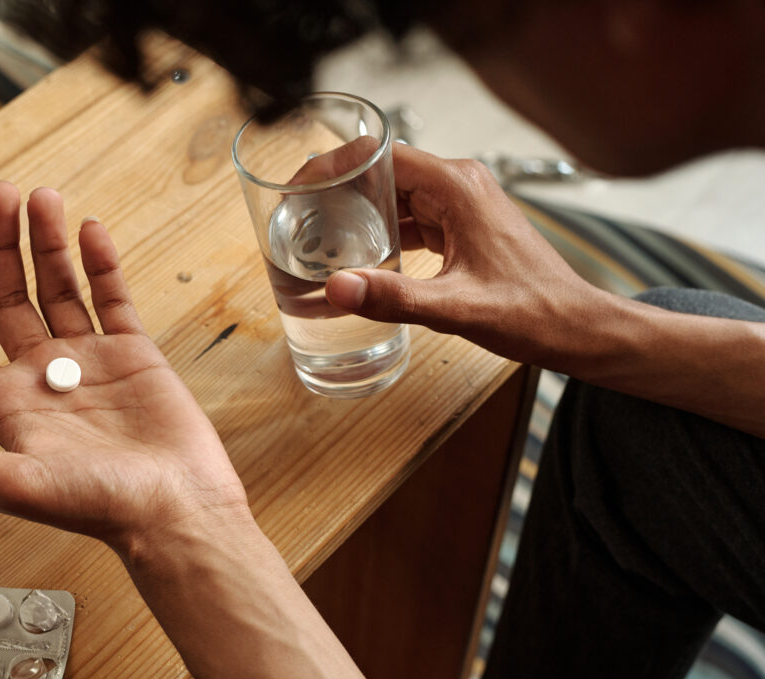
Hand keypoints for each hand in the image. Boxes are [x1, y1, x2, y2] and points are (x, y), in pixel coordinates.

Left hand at [0, 182, 247, 550]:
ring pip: (60, 287)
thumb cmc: (98, 507)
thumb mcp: (9, 484)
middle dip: (0, 245)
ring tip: (42, 198)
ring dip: (48, 242)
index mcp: (7, 404)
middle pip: (8, 296)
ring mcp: (89, 360)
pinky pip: (112, 297)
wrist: (175, 509)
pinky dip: (101, 262)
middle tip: (1, 194)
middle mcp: (43, 376)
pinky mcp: (134, 353)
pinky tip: (89, 231)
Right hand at [325, 143, 600, 364]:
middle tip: (298, 219)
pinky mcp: (463, 226)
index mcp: (458, 187)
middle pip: (383, 174)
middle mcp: (459, 185)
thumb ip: (394, 297)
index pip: (381, 155)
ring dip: (359, 216)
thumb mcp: (456, 307)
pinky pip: (412, 219)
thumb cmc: (533, 312)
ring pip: (395, 198)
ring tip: (319, 239)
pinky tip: (361, 258)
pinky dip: (383, 234)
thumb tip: (337, 289)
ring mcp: (462, 205)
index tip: (301, 185)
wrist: (575, 327)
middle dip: (339, 194)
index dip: (335, 165)